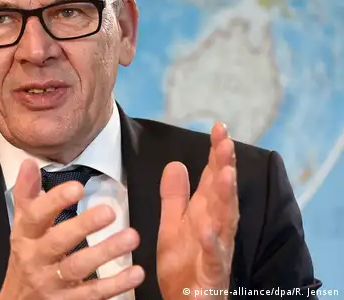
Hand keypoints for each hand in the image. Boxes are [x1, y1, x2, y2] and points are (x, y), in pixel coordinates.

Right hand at [0, 159, 144, 299]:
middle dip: (83, 226)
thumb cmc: (27, 257)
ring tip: (131, 237)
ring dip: (106, 252)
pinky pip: (93, 294)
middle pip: (58, 242)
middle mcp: (36, 259)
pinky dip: (116, 284)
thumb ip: (27, 194)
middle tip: (109, 212)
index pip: (36, 216)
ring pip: (78, 268)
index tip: (77, 187)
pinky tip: (136, 272)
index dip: (55, 201)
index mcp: (25, 236)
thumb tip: (29, 163)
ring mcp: (52, 283)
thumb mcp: (23, 226)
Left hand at [157, 123, 238, 299]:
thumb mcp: (173, 225)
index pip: (214, 178)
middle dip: (225, 166)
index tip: (218, 128)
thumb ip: (174, 196)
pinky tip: (207, 228)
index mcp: (206, 214)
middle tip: (225, 141)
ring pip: (225, 221)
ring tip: (225, 173)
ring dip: (226, 197)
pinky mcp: (211, 272)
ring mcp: (217, 249)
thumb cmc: (184, 264)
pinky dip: (211, 243)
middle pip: (223, 193)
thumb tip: (175, 162)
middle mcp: (217, 227)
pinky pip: (213, 257)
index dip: (217, 154)